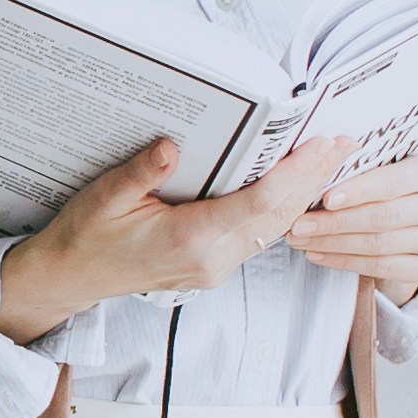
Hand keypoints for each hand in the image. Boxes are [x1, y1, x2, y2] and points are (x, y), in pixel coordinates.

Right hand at [0, 134, 355, 340]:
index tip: (323, 143)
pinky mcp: (215, 264)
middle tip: (345, 140)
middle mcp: (212, 258)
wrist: (72, 278)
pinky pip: (261, 234)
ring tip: (330, 156)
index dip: (298, 172)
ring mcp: (216, 266)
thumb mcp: (103, 198)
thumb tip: (171, 144)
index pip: (261, 203)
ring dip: (305, 193)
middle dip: (315, 178)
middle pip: (281, 216)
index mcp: (190, 240)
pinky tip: (296, 184)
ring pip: (276, 228)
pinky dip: (284, 207)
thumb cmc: (86, 238)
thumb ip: (140, 173)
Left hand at [283, 151, 417, 301]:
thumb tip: (317, 158)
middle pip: (383, 217)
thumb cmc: (386, 185)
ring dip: (334, 244)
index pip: (392, 182)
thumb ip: (358, 165)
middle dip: (336, 222)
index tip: (325, 198)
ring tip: (301, 240)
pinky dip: (345, 262)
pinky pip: (381, 267)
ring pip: (379, 245)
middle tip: (299, 224)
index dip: (358, 191)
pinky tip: (319, 255)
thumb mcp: (380, 167)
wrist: (412, 218)